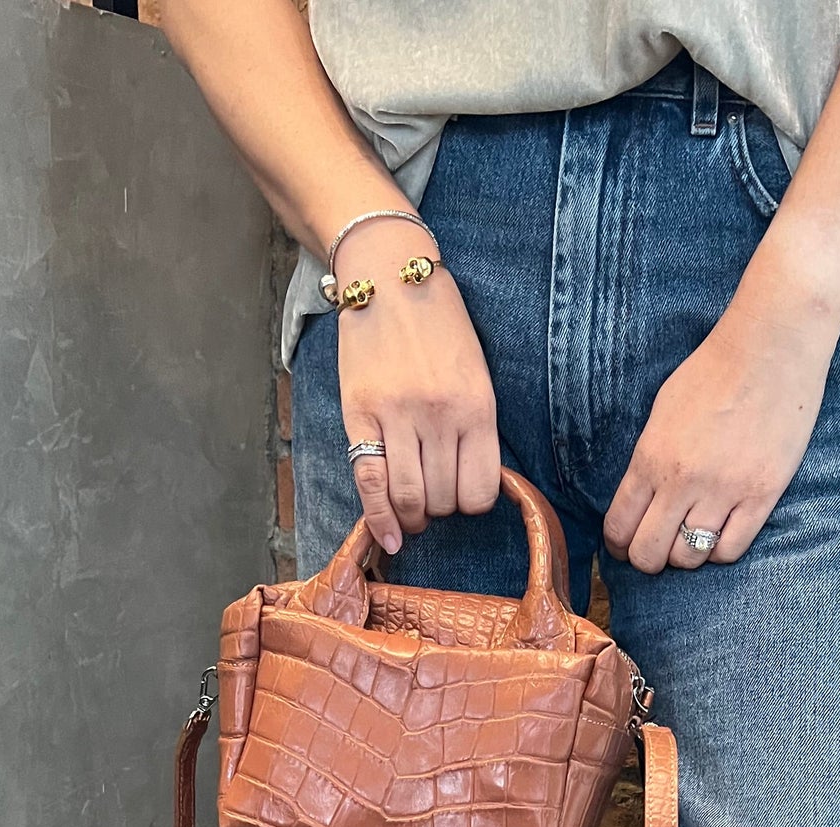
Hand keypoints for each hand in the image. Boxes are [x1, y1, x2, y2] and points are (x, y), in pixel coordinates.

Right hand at [336, 219, 499, 553]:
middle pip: (444, 500)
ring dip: (411, 517)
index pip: (480, 491)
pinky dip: (379, 519)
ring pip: (409, 499)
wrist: (389, 275)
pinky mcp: (360, 415)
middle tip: (431, 499)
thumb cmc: (439, 324)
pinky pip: (370, 482)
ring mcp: (398, 417)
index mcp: (477, 406)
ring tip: (410, 512)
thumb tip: (468, 485)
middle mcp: (440, 416)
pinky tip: (386, 538)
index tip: (461, 495)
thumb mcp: (476, 372)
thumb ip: (475, 427)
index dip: (470, 503)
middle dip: (438, 510)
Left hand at [603, 249, 839, 573]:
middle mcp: (682, 481)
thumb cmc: (713, 370)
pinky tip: (720, 534)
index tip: (625, 546)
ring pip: (689, 558)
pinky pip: (730, 550)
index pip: (620, 527)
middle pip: (650, 553)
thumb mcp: (662, 411)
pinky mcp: (762, 494)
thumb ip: (648, 459)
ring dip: (684, 557)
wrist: (771, 346)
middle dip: (647, 558)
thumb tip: (640, 500)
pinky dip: (719, 552)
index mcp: (650, 458)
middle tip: (656, 551)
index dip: (619, 545)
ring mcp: (724, 491)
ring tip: (690, 540)